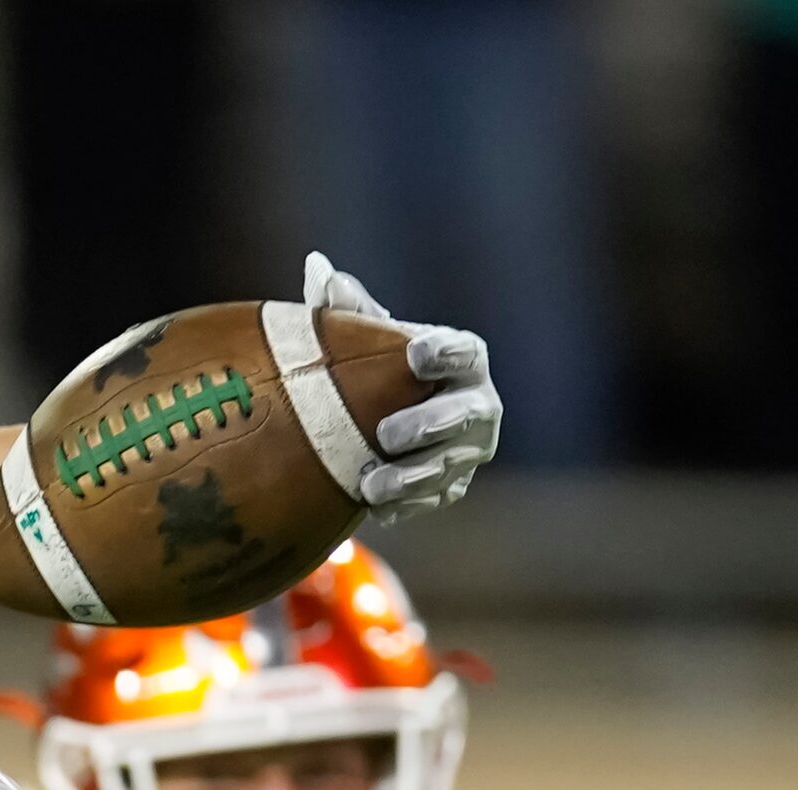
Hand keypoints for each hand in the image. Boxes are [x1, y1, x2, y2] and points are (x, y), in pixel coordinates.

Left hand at [302, 251, 501, 519]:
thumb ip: (347, 309)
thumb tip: (319, 272)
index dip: (446, 352)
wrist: (380, 424)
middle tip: (386, 434)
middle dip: (429, 424)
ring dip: (411, 477)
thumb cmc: (376, 369)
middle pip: (467, 413)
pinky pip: (434, 500)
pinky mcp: (451, 487)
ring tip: (369, 485)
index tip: (416, 354)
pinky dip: (407, 506)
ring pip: (449, 465)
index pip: (466, 352)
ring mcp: (468, 449)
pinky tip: (378, 510)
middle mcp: (477, 403)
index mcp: (461, 359)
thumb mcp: (363, 339)